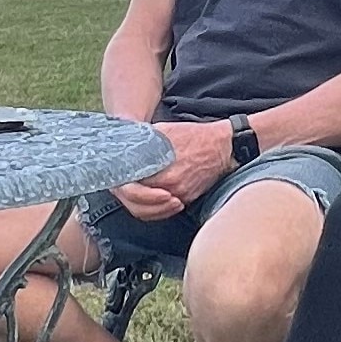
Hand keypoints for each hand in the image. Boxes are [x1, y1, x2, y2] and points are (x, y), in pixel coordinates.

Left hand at [107, 116, 237, 219]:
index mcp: (161, 171)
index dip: (121, 186)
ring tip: (136, 194)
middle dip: (129, 197)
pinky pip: (165, 210)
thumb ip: (143, 142)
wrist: (223, 146)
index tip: (117, 179)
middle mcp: (169, 187)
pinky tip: (151, 198)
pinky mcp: (187, 199)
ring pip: (150, 211)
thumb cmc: (194, 136)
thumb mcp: (164, 131)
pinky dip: (155, 207)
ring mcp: (180, 195)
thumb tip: (124, 146)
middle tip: (124, 188)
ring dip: (141, 205)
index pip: (131, 189)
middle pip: (138, 204)